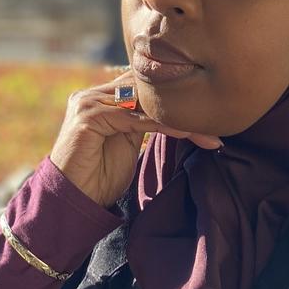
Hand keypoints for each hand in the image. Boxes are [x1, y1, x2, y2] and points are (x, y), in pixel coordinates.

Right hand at [48, 69, 222, 209]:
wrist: (70, 202)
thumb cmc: (98, 178)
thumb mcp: (126, 142)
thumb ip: (142, 122)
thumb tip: (178, 112)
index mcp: (101, 97)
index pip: (144, 87)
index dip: (176, 98)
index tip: (211, 114)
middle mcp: (92, 94)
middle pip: (146, 90)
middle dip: (183, 105)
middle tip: (218, 120)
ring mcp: (87, 103)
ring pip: (144, 103)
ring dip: (180, 117)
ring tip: (208, 130)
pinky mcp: (88, 117)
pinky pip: (134, 117)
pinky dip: (162, 125)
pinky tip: (185, 134)